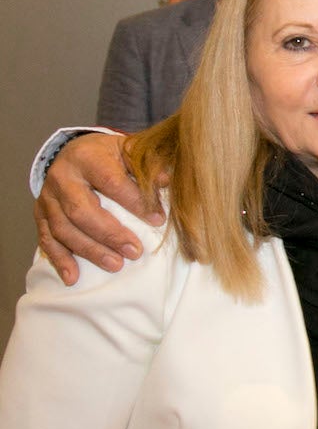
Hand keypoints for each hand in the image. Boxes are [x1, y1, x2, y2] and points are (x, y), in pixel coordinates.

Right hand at [34, 132, 159, 284]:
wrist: (75, 152)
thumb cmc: (109, 156)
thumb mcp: (129, 151)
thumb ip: (146, 165)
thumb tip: (166, 180)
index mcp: (87, 158)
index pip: (110, 182)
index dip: (134, 202)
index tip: (158, 220)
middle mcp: (62, 177)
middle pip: (81, 210)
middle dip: (109, 234)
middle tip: (134, 252)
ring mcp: (48, 198)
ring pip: (63, 229)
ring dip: (89, 250)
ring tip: (115, 265)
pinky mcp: (41, 214)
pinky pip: (47, 239)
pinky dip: (59, 259)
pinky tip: (72, 277)